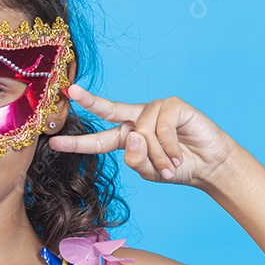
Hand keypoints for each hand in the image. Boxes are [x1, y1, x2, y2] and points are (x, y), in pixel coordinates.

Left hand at [48, 84, 236, 188]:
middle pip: (109, 109)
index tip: (54, 143)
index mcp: (126, 137)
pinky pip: (161, 127)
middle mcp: (136, 119)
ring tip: (171, 166)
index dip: (77, 143)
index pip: (97, 139)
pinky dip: (169, 147)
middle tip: (72, 92)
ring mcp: (155, 110)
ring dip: (158, 156)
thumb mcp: (150, 173)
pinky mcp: (173, 105)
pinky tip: (179, 155)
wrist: (210, 166)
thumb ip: (135, 160)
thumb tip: (133, 135)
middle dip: (90, 100)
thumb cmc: (177, 168)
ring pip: (142, 134)